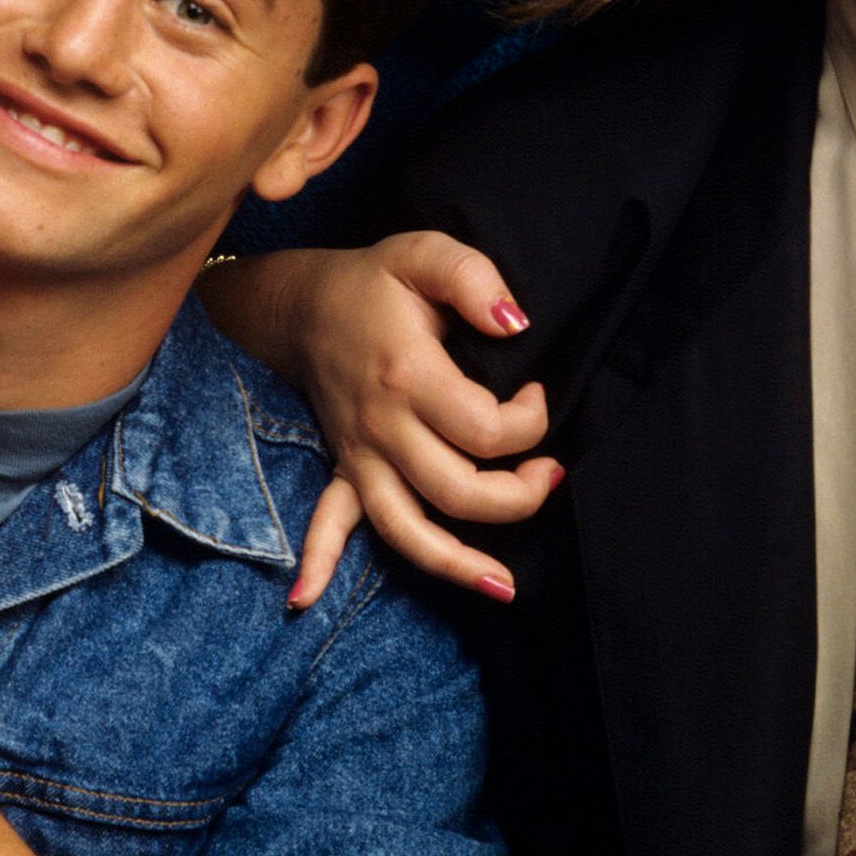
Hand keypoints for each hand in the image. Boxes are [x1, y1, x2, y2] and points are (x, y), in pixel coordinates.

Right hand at [265, 235, 556, 608]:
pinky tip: (305, 601)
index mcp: (408, 377)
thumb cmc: (375, 281)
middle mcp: (382, 427)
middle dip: (519, 497)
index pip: (487, 429)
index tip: (540, 392)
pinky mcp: (345, 467)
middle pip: (458, 491)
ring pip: (404, 527)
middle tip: (551, 473)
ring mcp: (360, 454)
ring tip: (503, 587)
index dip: (532, 419)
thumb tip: (515, 324)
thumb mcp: (424, 255)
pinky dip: (315, 562)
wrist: (303, 302)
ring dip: (453, 563)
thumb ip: (473, 278)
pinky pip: (327, 521)